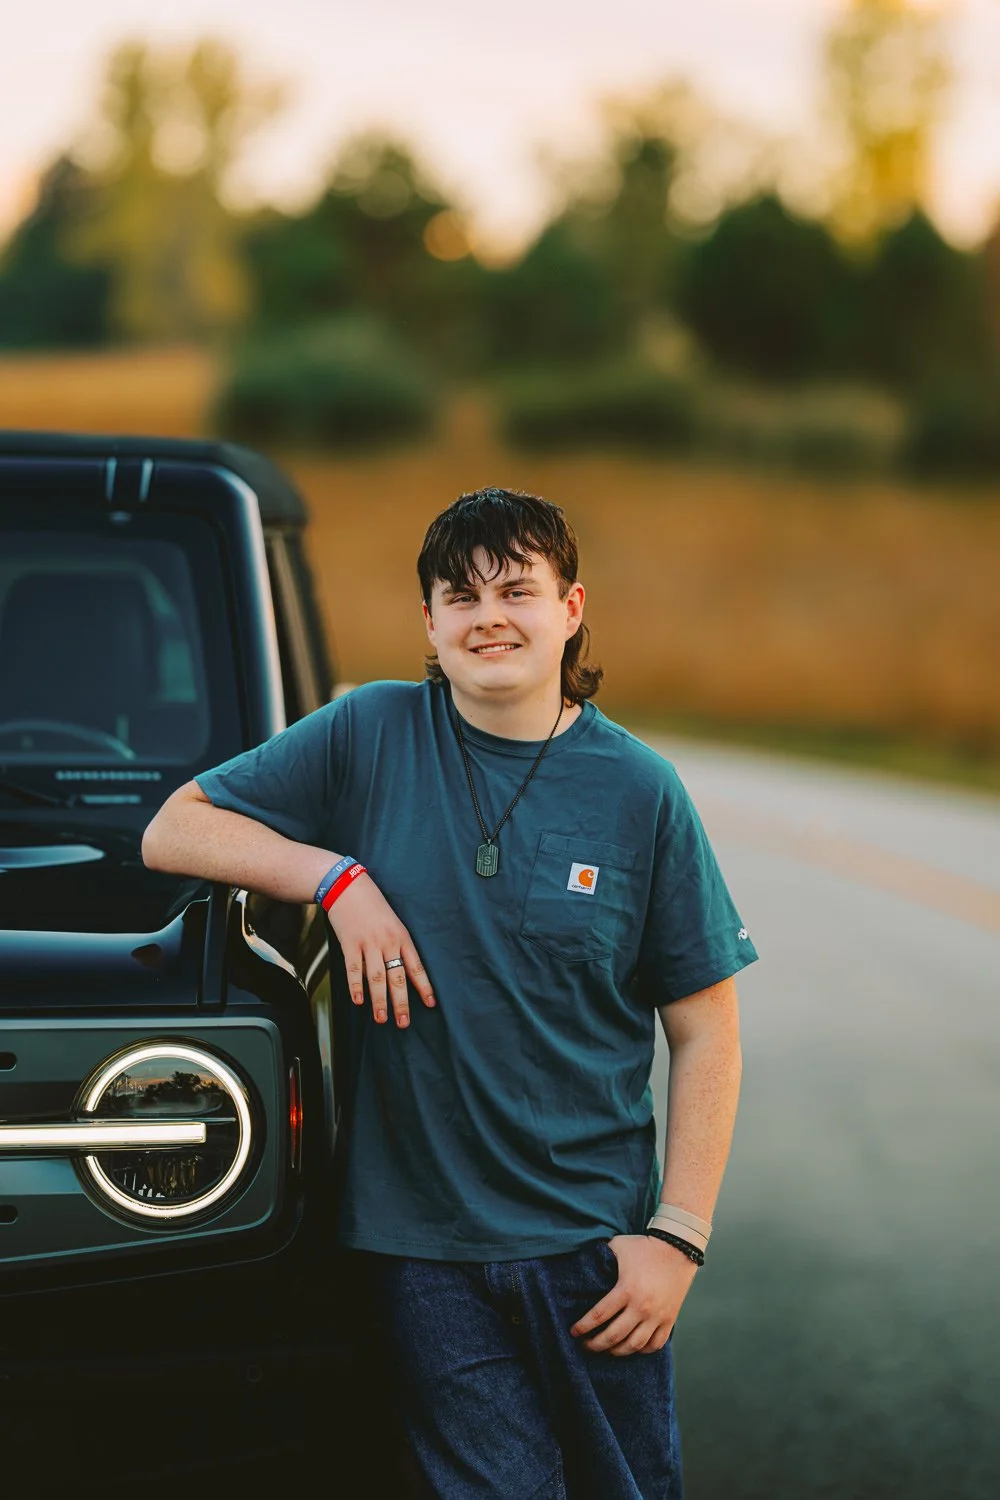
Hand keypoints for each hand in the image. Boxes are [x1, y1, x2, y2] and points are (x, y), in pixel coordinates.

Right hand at [325, 872, 435, 1026]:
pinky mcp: (349, 943)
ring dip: (379, 1001)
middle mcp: (387, 942)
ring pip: (376, 978)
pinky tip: (358, 1001)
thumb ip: (397, 944)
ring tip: (382, 1019)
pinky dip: (355, 986)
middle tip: (403, 1022)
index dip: (424, 987)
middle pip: (397, 977)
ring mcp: (368, 943)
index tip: (430, 1004)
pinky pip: (354, 969)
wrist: (348, 886)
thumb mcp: (392, 922)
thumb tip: (403, 970)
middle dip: (401, 1003)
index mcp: (402, 937)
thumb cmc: (372, 905)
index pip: (416, 967)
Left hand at [570, 1234, 698, 1355]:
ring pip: (634, 1346)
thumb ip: (600, 1257)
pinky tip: (631, 1347)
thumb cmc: (644, 1247)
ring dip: (616, 1352)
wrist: (677, 1248)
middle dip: (595, 1345)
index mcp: (626, 1289)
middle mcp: (642, 1307)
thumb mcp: (618, 1246)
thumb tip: (582, 1265)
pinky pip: (654, 1345)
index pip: (599, 1315)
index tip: (573, 1331)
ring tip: (606, 1349)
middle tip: (585, 1345)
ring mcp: (657, 1316)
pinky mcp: (669, 1320)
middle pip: (614, 1336)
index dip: (583, 1327)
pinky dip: (641, 1350)